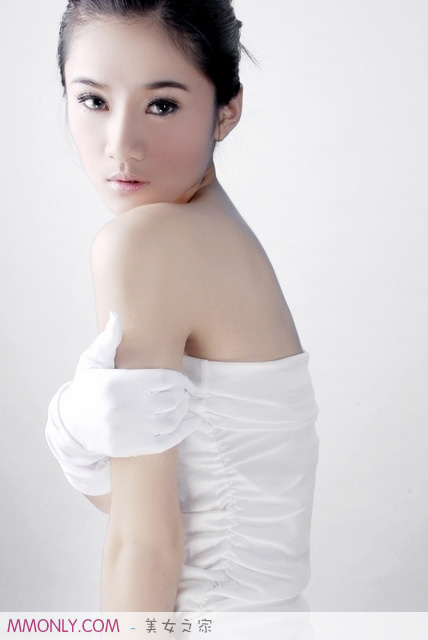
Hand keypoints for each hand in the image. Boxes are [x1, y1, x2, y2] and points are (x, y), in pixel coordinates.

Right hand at [45, 311, 196, 494]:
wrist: (71, 424)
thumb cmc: (88, 388)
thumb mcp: (93, 362)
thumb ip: (108, 341)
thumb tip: (116, 317)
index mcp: (116, 384)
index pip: (162, 379)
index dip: (180, 380)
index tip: (186, 381)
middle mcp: (121, 408)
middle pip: (169, 399)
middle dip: (183, 395)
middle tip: (187, 392)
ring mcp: (126, 430)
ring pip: (170, 420)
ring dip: (185, 411)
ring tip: (186, 405)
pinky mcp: (129, 448)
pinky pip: (164, 442)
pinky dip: (183, 432)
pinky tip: (192, 422)